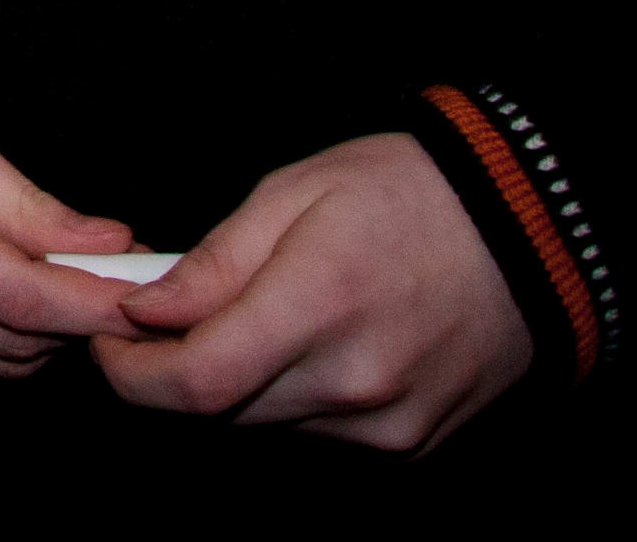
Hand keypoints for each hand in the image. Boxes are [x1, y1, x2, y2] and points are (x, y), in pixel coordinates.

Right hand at [0, 54, 144, 376]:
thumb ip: (22, 198)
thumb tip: (109, 247)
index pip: (16, 295)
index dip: (92, 305)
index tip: (148, 297)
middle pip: (9, 340)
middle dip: (79, 322)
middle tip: (122, 280)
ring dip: (43, 336)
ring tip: (71, 283)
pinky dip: (0, 337)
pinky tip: (16, 293)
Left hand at [98, 132, 533, 450]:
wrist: (528, 233)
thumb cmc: (405, 193)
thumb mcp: (294, 192)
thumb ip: (214, 262)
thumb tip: (143, 309)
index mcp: (319, 306)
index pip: (193, 383)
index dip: (129, 372)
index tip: (108, 339)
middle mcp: (354, 381)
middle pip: (219, 413)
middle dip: (172, 373)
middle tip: (162, 319)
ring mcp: (387, 423)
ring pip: (263, 426)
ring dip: (232, 384)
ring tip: (250, 317)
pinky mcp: (410, 444)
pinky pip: (316, 434)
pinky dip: (288, 397)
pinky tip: (308, 344)